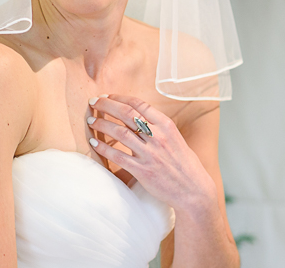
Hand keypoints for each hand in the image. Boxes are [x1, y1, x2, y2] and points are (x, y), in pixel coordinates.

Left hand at [88, 94, 216, 212]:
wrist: (193, 189)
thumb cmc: (185, 164)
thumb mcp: (176, 138)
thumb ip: (159, 128)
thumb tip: (139, 119)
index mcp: (167, 125)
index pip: (140, 104)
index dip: (121, 98)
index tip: (108, 96)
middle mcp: (158, 136)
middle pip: (127, 114)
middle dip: (106, 105)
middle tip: (93, 102)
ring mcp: (150, 154)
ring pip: (119, 132)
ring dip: (102, 124)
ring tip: (91, 121)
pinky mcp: (142, 171)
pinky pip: (117, 156)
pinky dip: (103, 148)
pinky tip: (94, 143)